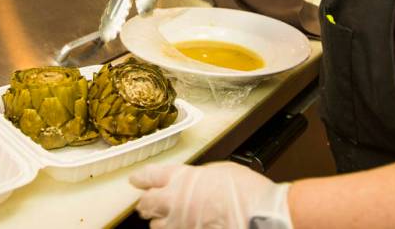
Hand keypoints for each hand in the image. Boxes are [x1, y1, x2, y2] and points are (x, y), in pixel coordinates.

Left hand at [131, 161, 292, 228]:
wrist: (258, 215)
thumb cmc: (244, 191)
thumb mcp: (218, 171)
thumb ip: (197, 177)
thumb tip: (191, 182)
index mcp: (181, 178)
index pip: (150, 176)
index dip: (142, 179)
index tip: (137, 180)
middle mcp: (173, 201)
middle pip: (146, 203)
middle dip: (146, 203)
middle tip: (147, 204)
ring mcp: (178, 225)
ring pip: (156, 226)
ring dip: (160, 222)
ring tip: (167, 220)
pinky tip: (183, 227)